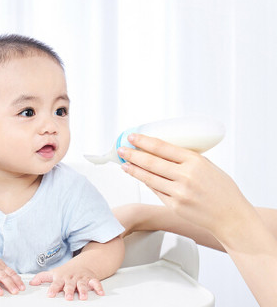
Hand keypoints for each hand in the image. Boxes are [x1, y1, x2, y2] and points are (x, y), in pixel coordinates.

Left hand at [29, 262, 103, 299]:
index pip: (56, 283)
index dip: (53, 289)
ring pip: (82, 285)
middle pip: (70, 285)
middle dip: (69, 291)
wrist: (83, 264)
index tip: (50, 294)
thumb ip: (43, 277)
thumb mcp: (54, 272)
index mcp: (62, 277)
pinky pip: (95, 282)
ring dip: (83, 290)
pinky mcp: (90, 279)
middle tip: (68, 297)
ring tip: (83, 297)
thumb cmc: (67, 271)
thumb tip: (31, 282)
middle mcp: (72, 278)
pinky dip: (98, 287)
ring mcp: (81, 278)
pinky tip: (100, 292)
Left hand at [117, 134, 253, 239]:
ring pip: (149, 178)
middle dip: (133, 154)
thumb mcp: (209, 166)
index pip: (162, 147)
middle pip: (151, 162)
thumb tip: (166, 151)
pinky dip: (145, 182)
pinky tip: (138, 176)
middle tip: (122, 149)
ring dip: (134, 169)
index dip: (144, 141)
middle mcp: (185, 176)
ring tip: (124, 163)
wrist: (231, 217)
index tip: (132, 137)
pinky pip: (155, 191)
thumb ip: (188, 158)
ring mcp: (179, 193)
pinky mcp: (174, 206)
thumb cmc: (222, 190)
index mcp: (195, 161)